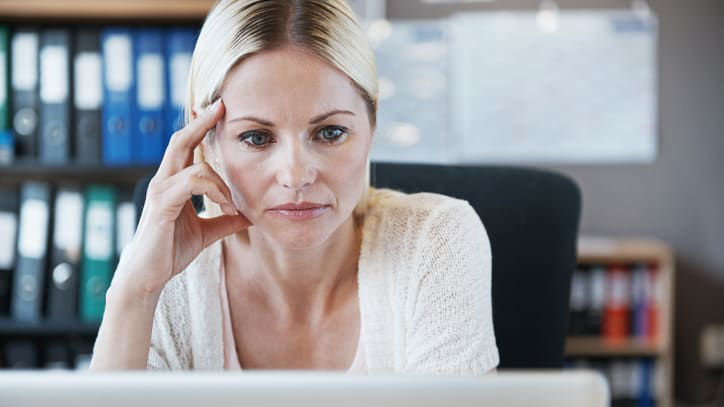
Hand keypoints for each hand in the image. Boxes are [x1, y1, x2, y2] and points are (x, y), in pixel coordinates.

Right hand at [115, 98, 250, 295]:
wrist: (148, 276)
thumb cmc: (171, 251)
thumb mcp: (207, 232)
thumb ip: (226, 220)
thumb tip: (251, 214)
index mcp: (173, 182)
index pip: (186, 145)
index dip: (201, 126)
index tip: (219, 109)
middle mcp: (164, 181)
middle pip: (181, 140)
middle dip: (202, 121)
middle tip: (221, 105)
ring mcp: (160, 191)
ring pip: (192, 163)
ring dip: (221, 180)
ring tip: (235, 204)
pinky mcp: (162, 205)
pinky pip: (192, 184)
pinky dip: (215, 192)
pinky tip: (228, 209)